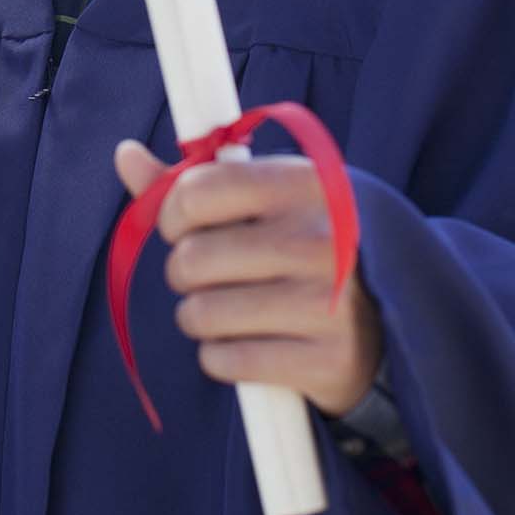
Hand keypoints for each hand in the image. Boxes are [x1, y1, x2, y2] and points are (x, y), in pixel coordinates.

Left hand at [114, 139, 380, 416]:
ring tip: (232, 309)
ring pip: (201, 314)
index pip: (198, 190)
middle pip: (191, 258)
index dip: (173, 213)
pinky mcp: (326, 361)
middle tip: (214, 274)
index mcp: (306, 184)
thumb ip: (193, 181)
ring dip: (200, 317)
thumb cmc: (307, 243)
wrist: (390, 318)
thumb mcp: (267, 198)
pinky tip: (251, 343)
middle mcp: (322, 239)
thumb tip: (125, 154)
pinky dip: (221, 357)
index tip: (185, 225)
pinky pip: (225, 361)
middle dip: (186, 272)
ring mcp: (329, 303)